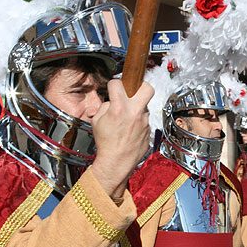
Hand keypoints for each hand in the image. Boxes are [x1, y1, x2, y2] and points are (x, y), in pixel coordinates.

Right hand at [90, 80, 152, 197]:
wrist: (116, 162)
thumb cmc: (106, 143)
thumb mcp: (97, 121)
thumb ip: (104, 107)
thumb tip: (110, 101)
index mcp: (119, 108)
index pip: (117, 83)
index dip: (113, 85)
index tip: (112, 89)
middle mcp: (135, 112)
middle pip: (147, 88)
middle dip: (140, 86)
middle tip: (133, 92)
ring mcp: (144, 121)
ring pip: (144, 107)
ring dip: (135, 109)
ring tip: (125, 119)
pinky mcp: (149, 130)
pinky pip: (144, 121)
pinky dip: (137, 122)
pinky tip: (129, 130)